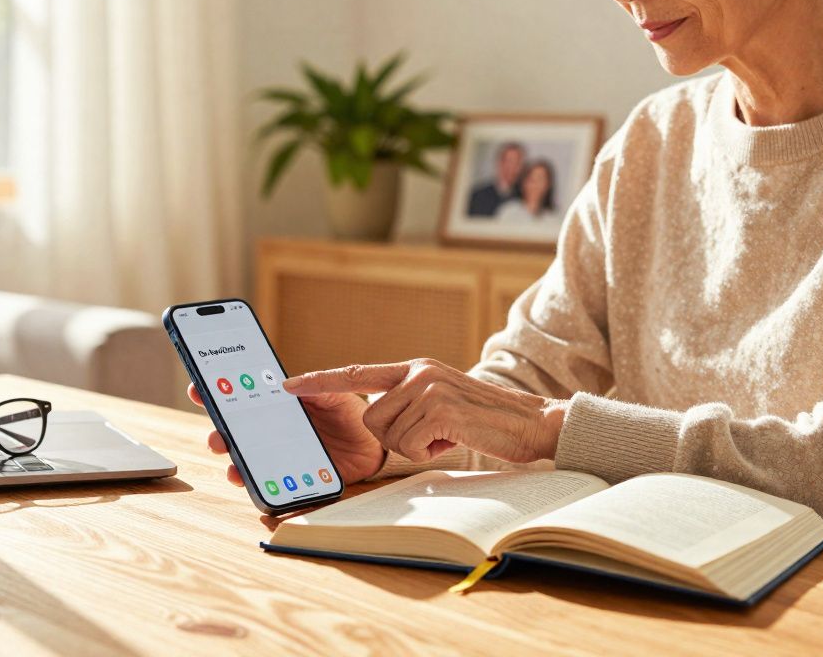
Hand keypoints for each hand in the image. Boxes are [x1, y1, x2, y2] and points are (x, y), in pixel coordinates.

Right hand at [188, 383, 383, 486]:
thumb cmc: (351, 414)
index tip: (196, 389)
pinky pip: (272, 484)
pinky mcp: (293, 477)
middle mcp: (273, 431)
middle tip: (215, 436)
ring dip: (235, 466)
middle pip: (235, 434)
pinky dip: (262, 489)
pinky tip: (260, 488)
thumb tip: (285, 384)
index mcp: (277, 406)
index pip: (239, 398)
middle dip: (219, 435)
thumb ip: (314, 386)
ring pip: (247, 461)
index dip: (215, 393)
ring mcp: (280, 455)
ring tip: (234, 467)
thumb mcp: (336, 392)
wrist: (376, 444)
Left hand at [283, 358, 566, 464]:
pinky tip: (456, 440)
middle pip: (371, 419)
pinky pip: (410, 445)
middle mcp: (417, 371)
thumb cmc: (487, 422)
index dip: (320, 380)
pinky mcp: (439, 406)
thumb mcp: (442, 403)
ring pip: (389, 435)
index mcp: (414, 369)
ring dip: (417, 447)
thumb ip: (410, 403)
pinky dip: (431, 453)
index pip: (357, 373)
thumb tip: (377, 420)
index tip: (287, 385)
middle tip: (435, 437)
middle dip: (398, 440)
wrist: (535, 423)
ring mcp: (428, 386)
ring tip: (449, 436)